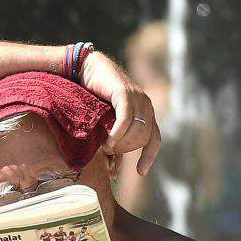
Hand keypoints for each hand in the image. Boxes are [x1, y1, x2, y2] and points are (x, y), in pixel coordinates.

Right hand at [77, 52, 161, 174]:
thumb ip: (114, 139)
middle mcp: (145, 105)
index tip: (141, 172)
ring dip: (121, 143)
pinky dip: (118, 132)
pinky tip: (109, 140)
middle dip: (127, 150)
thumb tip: (113, 172)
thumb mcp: (107, 121)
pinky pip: (126, 118)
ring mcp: (137, 98)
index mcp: (145, 112)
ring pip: (136, 130)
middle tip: (108, 152)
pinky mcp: (125, 93)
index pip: (154, 139)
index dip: (149, 157)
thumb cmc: (93, 96)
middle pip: (144, 138)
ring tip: (106, 147)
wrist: (85, 68)